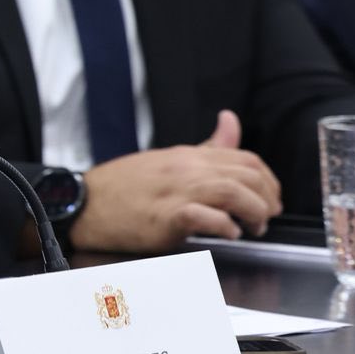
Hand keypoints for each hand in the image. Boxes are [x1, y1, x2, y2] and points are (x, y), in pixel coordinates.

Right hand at [69, 110, 283, 251]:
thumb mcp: (168, 159)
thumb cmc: (125, 186)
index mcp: (187, 155)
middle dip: (267, 199)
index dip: (268, 181)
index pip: (245, 158)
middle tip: (266, 218)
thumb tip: (230, 119)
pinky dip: (224, 226)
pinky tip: (228, 234)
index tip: (270, 200)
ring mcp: (174, 191)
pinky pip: (204, 216)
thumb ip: (205, 146)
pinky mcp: (164, 217)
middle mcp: (185, 168)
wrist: (84, 202)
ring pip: (232, 191)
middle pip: (246, 174)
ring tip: (253, 228)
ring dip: (253, 212)